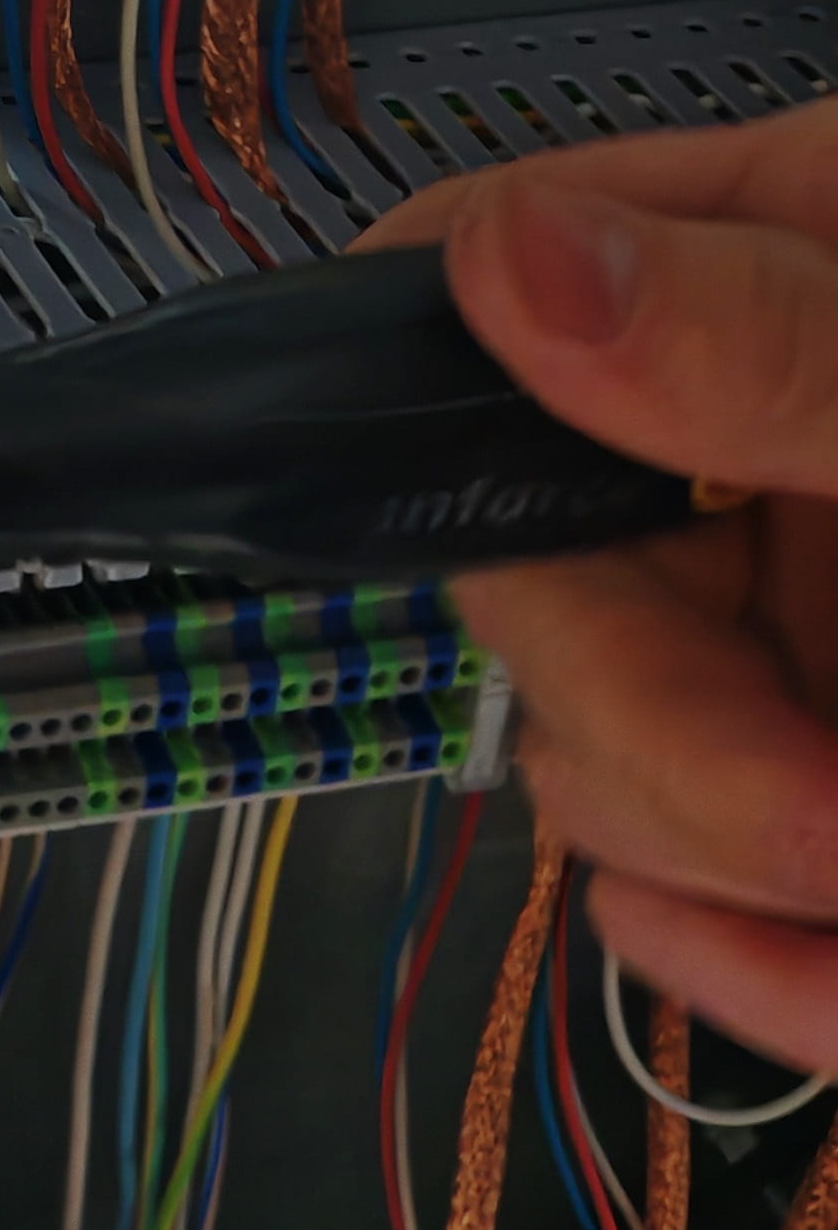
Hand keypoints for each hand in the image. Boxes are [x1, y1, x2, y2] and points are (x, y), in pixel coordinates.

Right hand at [385, 105, 837, 1077]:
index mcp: (780, 260)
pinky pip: (677, 909)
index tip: (534, 559)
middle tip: (818, 816)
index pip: (477, 277)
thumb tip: (503, 253)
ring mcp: (779, 636)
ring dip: (715, 867)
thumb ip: (772, 342)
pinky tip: (834, 975)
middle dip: (646, 722)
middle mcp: (743, 443)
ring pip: (582, 761)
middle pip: (510, 567)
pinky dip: (749, 976)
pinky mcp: (805, 818)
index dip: (432, 403)